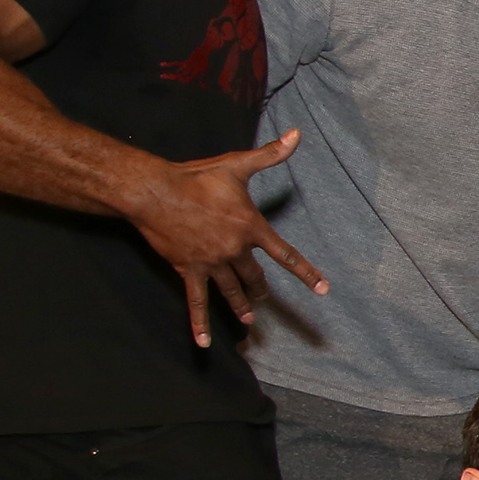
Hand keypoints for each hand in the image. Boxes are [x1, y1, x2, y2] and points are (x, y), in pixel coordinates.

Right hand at [121, 127, 328, 349]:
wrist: (155, 192)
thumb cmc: (196, 177)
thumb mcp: (237, 165)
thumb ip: (270, 154)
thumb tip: (297, 135)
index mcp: (250, 228)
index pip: (286, 255)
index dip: (306, 272)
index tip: (324, 289)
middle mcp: (234, 249)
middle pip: (254, 276)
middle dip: (260, 287)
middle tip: (265, 296)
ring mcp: (211, 263)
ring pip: (231, 290)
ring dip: (241, 305)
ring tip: (249, 318)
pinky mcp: (188, 270)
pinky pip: (196, 302)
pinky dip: (199, 324)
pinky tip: (204, 344)